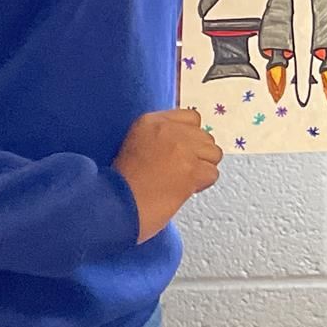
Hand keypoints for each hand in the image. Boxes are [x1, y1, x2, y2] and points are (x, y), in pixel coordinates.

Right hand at [112, 108, 223, 244]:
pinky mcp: (191, 169)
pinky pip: (212, 173)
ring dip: (202, 169)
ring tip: (181, 181)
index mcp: (149, 122)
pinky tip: (183, 190)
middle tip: (179, 172)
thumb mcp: (134, 147)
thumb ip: (160, 139)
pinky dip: (202, 184)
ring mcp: (181, 148)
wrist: (113, 207)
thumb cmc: (119, 186)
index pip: (191, 118)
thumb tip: (189, 145)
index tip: (181, 154)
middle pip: (205, 137)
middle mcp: (168, 130)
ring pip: (213, 154)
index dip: (191, 138)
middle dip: (197, 155)